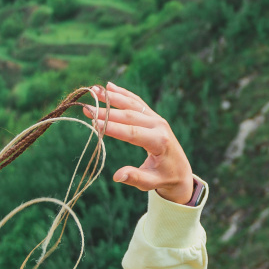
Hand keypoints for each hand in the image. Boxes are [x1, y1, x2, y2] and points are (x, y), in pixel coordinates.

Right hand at [81, 82, 195, 204]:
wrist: (181, 170)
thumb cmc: (164, 177)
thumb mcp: (151, 182)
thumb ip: (135, 178)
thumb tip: (117, 176)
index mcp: (159, 141)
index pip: (133, 133)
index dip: (113, 128)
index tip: (94, 123)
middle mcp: (159, 126)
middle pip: (130, 116)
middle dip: (107, 112)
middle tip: (87, 108)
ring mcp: (156, 118)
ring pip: (133, 104)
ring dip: (113, 97)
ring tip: (94, 90)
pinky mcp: (153, 116)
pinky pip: (136, 102)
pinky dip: (123, 93)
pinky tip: (109, 86)